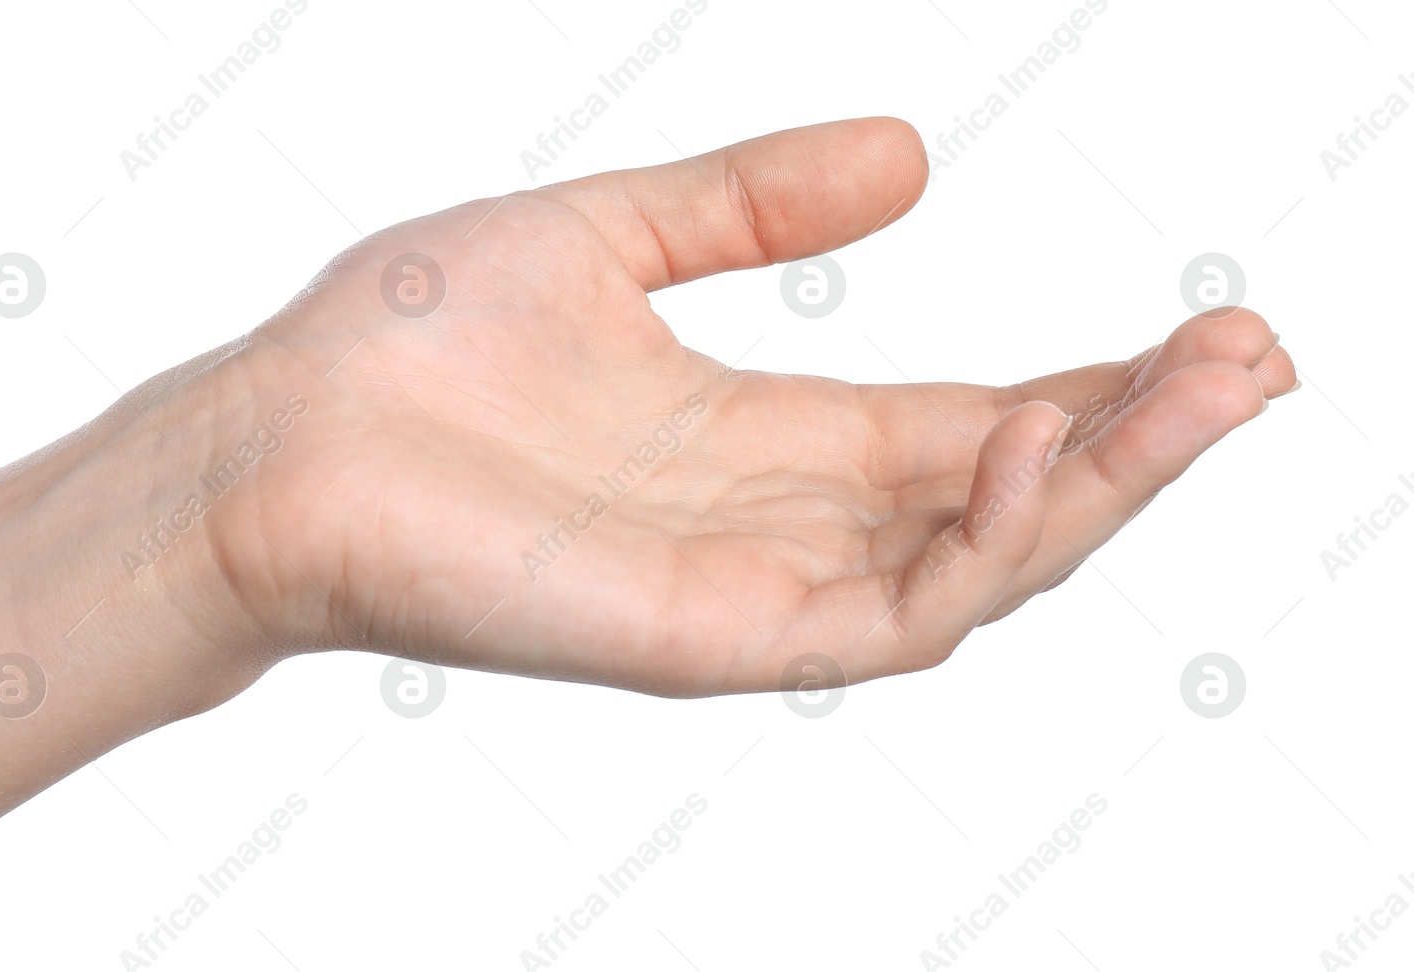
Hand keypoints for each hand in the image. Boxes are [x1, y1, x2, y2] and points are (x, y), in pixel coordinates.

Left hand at [209, 116, 1297, 695]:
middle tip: (1257, 358)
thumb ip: (747, 202)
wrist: (276, 430)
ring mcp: (748, 592)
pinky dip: (976, 543)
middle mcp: (775, 522)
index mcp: (761, 436)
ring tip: (1201, 388)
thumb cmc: (410, 345)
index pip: (964, 426)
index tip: (1202, 330)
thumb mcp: (609, 234)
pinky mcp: (704, 641)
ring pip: (975, 568)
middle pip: (999, 500)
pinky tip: (1028, 436)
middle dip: (1138, 440)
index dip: (1090, 387)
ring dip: (1099, 487)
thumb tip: (911, 153)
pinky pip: (883, 618)